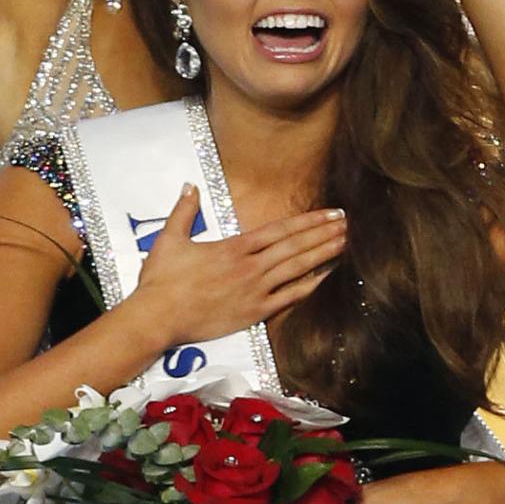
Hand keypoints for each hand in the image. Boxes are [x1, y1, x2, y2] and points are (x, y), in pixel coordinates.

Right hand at [127, 183, 345, 346]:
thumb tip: (190, 186)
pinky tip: (326, 277)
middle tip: (346, 223)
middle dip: (323, 233)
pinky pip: (288, 298)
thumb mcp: (168, 239)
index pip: (280, 230)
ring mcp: (255, 291)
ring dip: (322, 255)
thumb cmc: (161, 280)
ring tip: (344, 243)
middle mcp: (250, 267)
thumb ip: (184, 211)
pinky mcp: (253, 313)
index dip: (308, 221)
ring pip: (296, 269)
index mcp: (234, 248)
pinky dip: (309, 287)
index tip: (329, 213)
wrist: (158, 317)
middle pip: (295, 246)